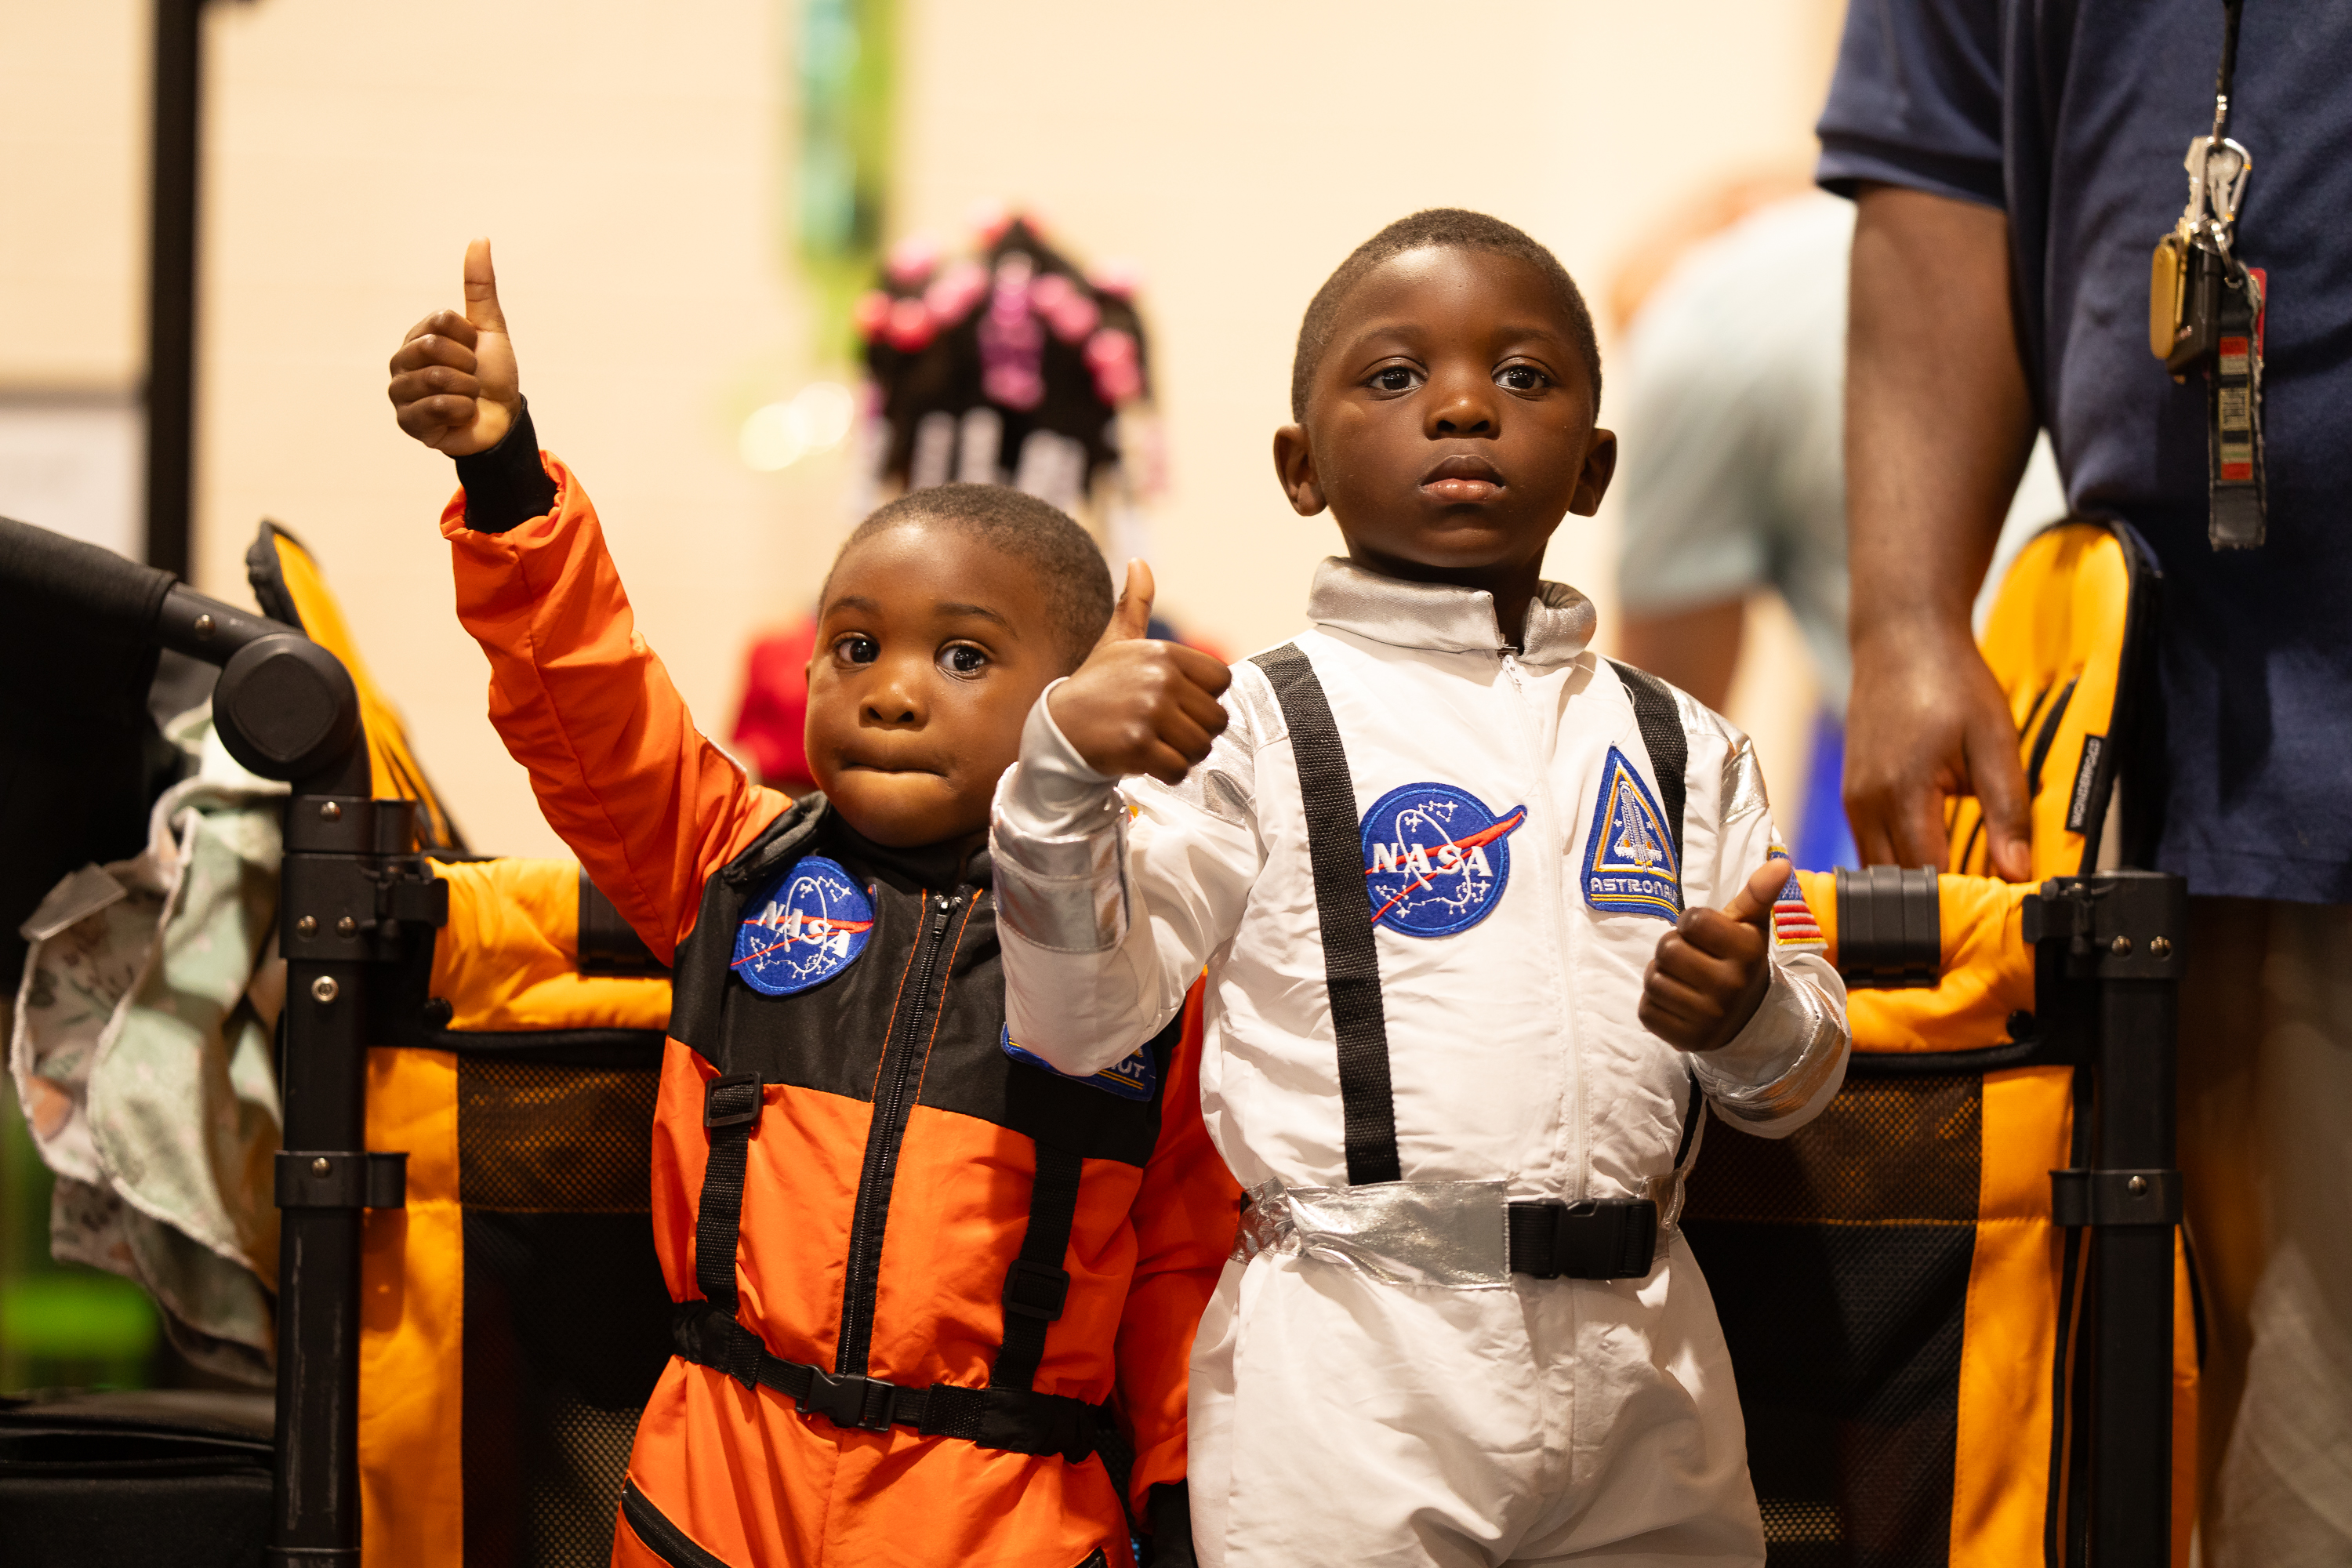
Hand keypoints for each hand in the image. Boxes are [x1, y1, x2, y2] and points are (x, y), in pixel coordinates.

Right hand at [388, 238, 519, 455]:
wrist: (503, 420)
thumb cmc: (493, 374)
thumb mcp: (489, 327)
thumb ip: (480, 286)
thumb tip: (480, 237)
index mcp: (417, 337)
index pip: (441, 321)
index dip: (468, 338)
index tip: (474, 352)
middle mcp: (401, 363)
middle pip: (433, 347)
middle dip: (467, 365)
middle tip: (471, 377)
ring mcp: (401, 393)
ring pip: (436, 378)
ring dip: (467, 390)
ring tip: (467, 397)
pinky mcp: (407, 422)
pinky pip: (436, 408)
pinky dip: (461, 411)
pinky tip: (461, 415)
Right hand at [1048, 561, 1231, 784]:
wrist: (1058, 728)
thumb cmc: (1096, 686)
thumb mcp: (1116, 642)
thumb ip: (1135, 604)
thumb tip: (1139, 562)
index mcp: (1164, 653)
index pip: (1222, 681)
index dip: (1202, 697)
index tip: (1174, 701)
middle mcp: (1160, 679)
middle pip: (1217, 719)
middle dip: (1195, 730)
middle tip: (1163, 728)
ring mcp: (1149, 712)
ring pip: (1203, 747)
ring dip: (1183, 753)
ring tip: (1155, 743)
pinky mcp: (1138, 745)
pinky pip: (1180, 769)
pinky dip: (1168, 773)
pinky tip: (1146, 760)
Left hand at [1638, 859, 1787, 1052]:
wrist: (1749, 1019)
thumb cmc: (1741, 960)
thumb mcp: (1751, 926)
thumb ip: (1758, 893)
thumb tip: (1781, 862)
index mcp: (1747, 953)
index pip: (1692, 921)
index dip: (1690, 923)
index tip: (1702, 933)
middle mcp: (1730, 986)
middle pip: (1667, 949)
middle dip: (1671, 948)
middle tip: (1689, 956)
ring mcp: (1708, 1017)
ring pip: (1653, 980)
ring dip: (1659, 975)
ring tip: (1682, 979)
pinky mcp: (1686, 1040)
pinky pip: (1647, 1010)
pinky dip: (1654, 1003)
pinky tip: (1676, 1002)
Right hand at [1843, 621, 2028, 878]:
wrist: (1901, 637)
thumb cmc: (1950, 681)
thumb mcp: (1995, 742)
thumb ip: (2007, 811)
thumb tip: (2016, 870)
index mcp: (1903, 793)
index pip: (1928, 875)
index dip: (1961, 897)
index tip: (1994, 906)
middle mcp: (1866, 803)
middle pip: (1896, 883)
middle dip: (1936, 898)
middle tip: (1979, 901)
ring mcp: (1853, 800)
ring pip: (1878, 869)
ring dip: (1914, 881)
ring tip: (1957, 880)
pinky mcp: (1851, 795)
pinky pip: (1871, 846)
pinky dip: (1899, 858)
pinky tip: (1932, 850)